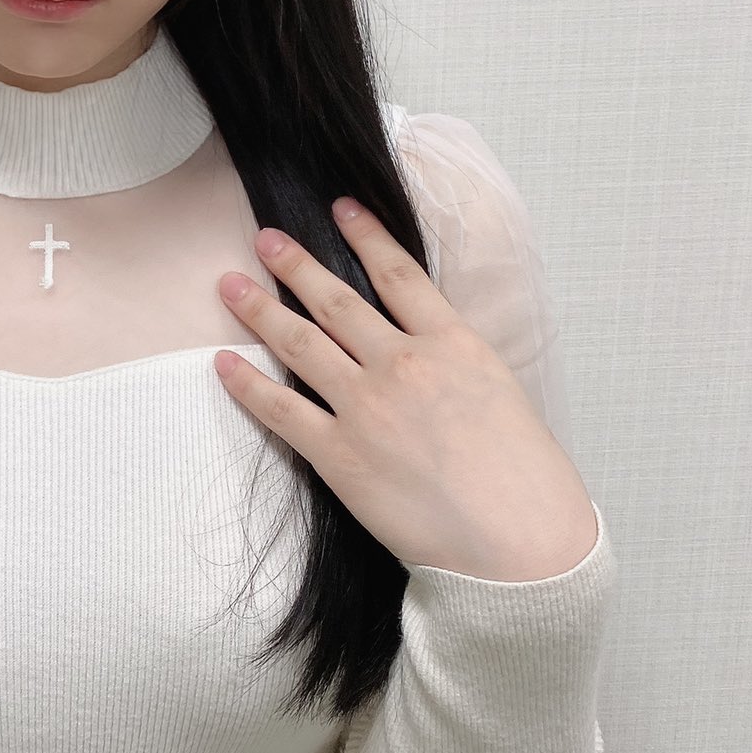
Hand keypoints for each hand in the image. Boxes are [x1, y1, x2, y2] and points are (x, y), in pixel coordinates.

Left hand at [215, 200, 597, 582]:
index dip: (365, 234)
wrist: (519, 544)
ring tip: (230, 284)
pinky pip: (281, 410)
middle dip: (294, 264)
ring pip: (300, 342)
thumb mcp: (502, 393)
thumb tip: (428, 346)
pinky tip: (225, 363)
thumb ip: (457, 363)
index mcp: (453, 343)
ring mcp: (366, 407)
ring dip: (260, 309)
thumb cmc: (526, 479)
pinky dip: (247, 384)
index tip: (340, 208)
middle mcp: (403, 364)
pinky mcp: (339, 455)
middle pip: (336, 299)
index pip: (399, 273)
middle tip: (264, 238)